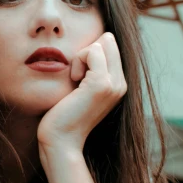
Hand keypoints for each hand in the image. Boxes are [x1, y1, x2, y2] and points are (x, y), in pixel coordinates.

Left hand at [37, 32, 126, 153]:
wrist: (61, 141)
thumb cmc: (62, 115)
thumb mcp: (79, 89)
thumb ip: (88, 69)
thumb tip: (90, 44)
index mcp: (117, 85)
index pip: (110, 46)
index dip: (90, 52)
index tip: (78, 75)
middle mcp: (121, 84)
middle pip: (109, 41)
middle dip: (88, 50)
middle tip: (76, 74)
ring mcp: (114, 84)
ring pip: (102, 43)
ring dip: (81, 56)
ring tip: (75, 79)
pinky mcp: (101, 84)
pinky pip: (93, 51)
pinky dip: (78, 60)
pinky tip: (73, 79)